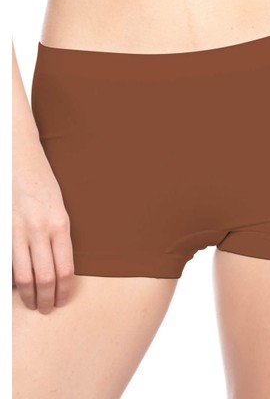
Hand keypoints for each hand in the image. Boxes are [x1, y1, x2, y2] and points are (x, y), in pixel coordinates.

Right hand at [12, 138, 74, 313]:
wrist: (17, 157)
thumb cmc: (41, 182)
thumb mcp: (59, 206)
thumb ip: (59, 235)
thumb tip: (58, 266)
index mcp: (60, 224)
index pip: (65, 270)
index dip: (63, 291)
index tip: (62, 301)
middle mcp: (40, 230)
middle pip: (45, 278)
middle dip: (46, 300)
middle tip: (46, 310)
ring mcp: (17, 231)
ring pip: (22, 277)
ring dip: (28, 296)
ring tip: (31, 304)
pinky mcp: (2, 230)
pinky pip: (7, 264)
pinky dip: (11, 280)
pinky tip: (15, 287)